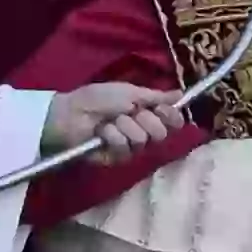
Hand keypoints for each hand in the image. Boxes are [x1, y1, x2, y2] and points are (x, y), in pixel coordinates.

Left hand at [43, 82, 185, 160]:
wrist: (71, 112)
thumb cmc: (98, 98)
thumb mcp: (129, 91)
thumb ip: (156, 96)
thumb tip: (180, 93)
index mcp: (147, 114)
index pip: (172, 122)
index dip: (171, 116)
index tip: (161, 108)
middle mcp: (142, 132)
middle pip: (161, 133)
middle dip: (145, 120)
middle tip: (131, 112)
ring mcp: (129, 147)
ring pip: (142, 141)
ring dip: (125, 126)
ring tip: (109, 120)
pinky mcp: (115, 159)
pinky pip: (124, 149)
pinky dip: (112, 136)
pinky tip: (101, 132)